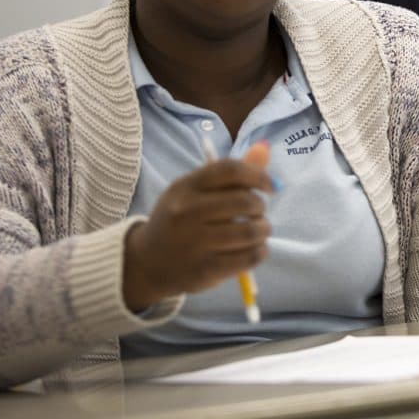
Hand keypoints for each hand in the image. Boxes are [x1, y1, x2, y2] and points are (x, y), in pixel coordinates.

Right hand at [123, 142, 273, 312]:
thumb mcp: (195, 192)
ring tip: (259, 231)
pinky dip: (260, 251)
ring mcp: (194, 242)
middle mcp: (187, 211)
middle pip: (245, 201)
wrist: (147, 262)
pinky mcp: (205, 270)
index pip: (230, 170)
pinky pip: (248, 257)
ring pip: (250, 231)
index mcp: (186, 186)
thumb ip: (231, 175)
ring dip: (263, 230)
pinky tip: (255, 248)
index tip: (270, 186)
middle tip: (258, 213)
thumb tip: (265, 149)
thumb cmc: (179, 220)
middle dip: (261, 207)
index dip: (259, 175)